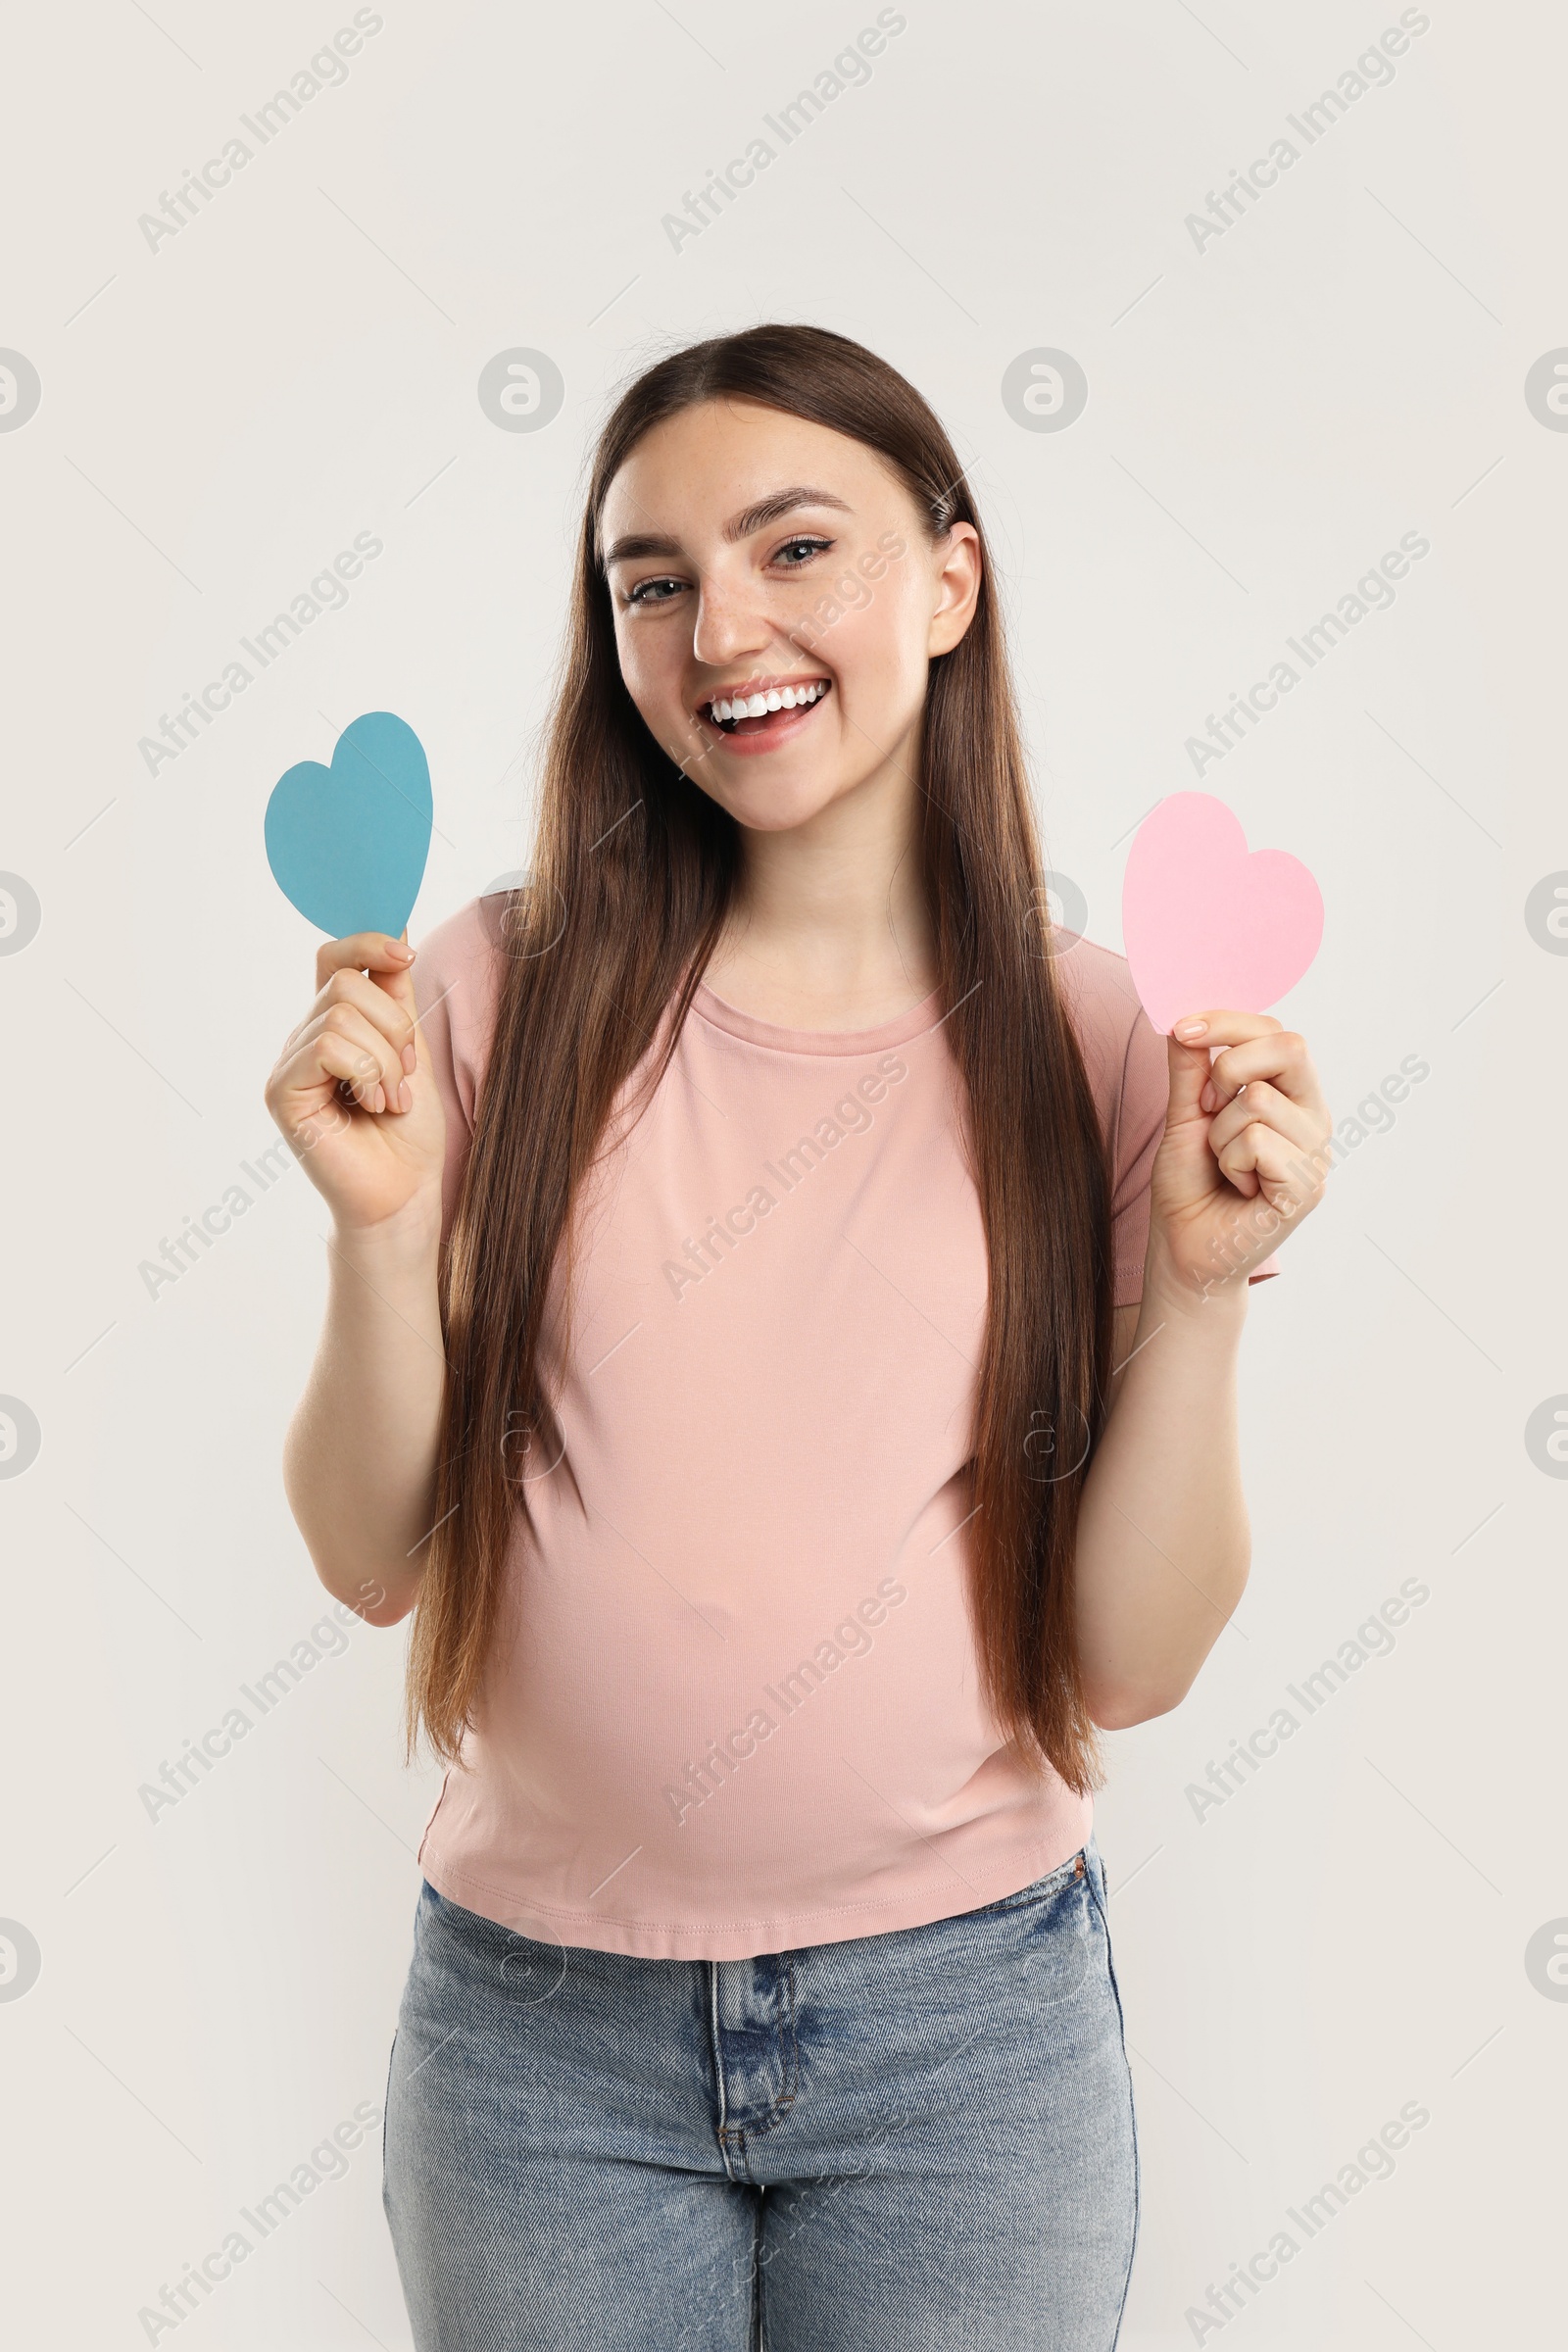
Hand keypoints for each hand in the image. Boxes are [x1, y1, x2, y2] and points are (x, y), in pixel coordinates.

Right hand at [263, 932, 445, 1237]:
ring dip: (386, 1059)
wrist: (405, 1194)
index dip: (367, 944)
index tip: (405, 956)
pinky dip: (366, 1072)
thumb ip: (397, 997)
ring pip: (341, 1015)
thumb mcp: (412, 1050)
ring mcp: (289, 1066)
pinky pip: (328, 1046)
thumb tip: (398, 930)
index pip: (333, 959)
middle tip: (405, 1075)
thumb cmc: (408, 1133)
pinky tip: (372, 1105)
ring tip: (389, 1099)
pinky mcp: (282, 1092)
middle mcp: (305, 1040)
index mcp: (333, 1027)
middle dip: (394, 1027)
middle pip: (344, 983)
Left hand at [1146, 1010, 1331, 1304]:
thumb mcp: (1184, 1117)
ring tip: (1225, 1165)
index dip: (1227, 1022)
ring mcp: (1316, 1152)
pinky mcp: (1308, 1186)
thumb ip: (1190, 1070)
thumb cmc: (1190, 1187)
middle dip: (1228, 1066)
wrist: (1184, 1250)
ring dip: (1220, 1133)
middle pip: (1290, 1046)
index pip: (1275, 1031)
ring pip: (1259, 1099)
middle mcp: (1313, 1118)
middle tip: (1206, 1108)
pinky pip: (1258, 1141)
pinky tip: (1237, 1187)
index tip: (1181, 1028)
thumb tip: (1187, 1021)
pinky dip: (1230, 1162)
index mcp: (1291, 1095)